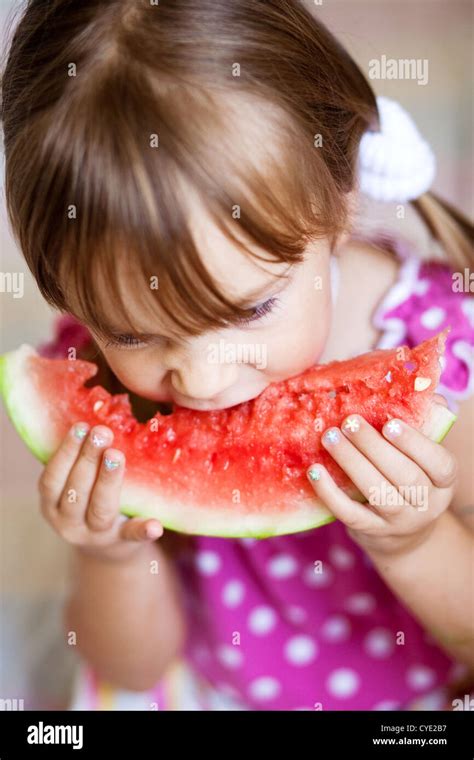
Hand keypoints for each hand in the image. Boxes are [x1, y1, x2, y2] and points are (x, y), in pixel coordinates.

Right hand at [38, 421, 163, 561]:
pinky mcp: (123, 543)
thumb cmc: (89, 503)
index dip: (65, 453)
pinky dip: (143, 530)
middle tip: (102, 432)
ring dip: (107, 480)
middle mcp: (69, 524)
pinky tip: (155, 524)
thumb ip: (78, 462)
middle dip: (88, 459)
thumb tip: (91, 420)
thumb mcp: (75, 487)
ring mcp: (96, 536)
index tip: (80, 426)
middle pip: (76, 492)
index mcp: (53, 506)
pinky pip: (132, 536)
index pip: (52, 480)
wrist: (107, 549)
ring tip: (116, 455)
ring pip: (99, 509)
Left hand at [306, 400, 457, 556]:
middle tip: (349, 422)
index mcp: (444, 480)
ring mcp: (400, 521)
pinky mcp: (371, 531)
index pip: (439, 463)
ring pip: (377, 491)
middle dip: (373, 447)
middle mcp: (427, 504)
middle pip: (404, 475)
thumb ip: (423, 424)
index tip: (389, 423)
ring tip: (329, 437)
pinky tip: (315, 470)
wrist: (402, 533)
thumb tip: (422, 392)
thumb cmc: (409, 478)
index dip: (415, 444)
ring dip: (351, 462)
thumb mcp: (423, 457)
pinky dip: (330, 492)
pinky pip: (349, 513)